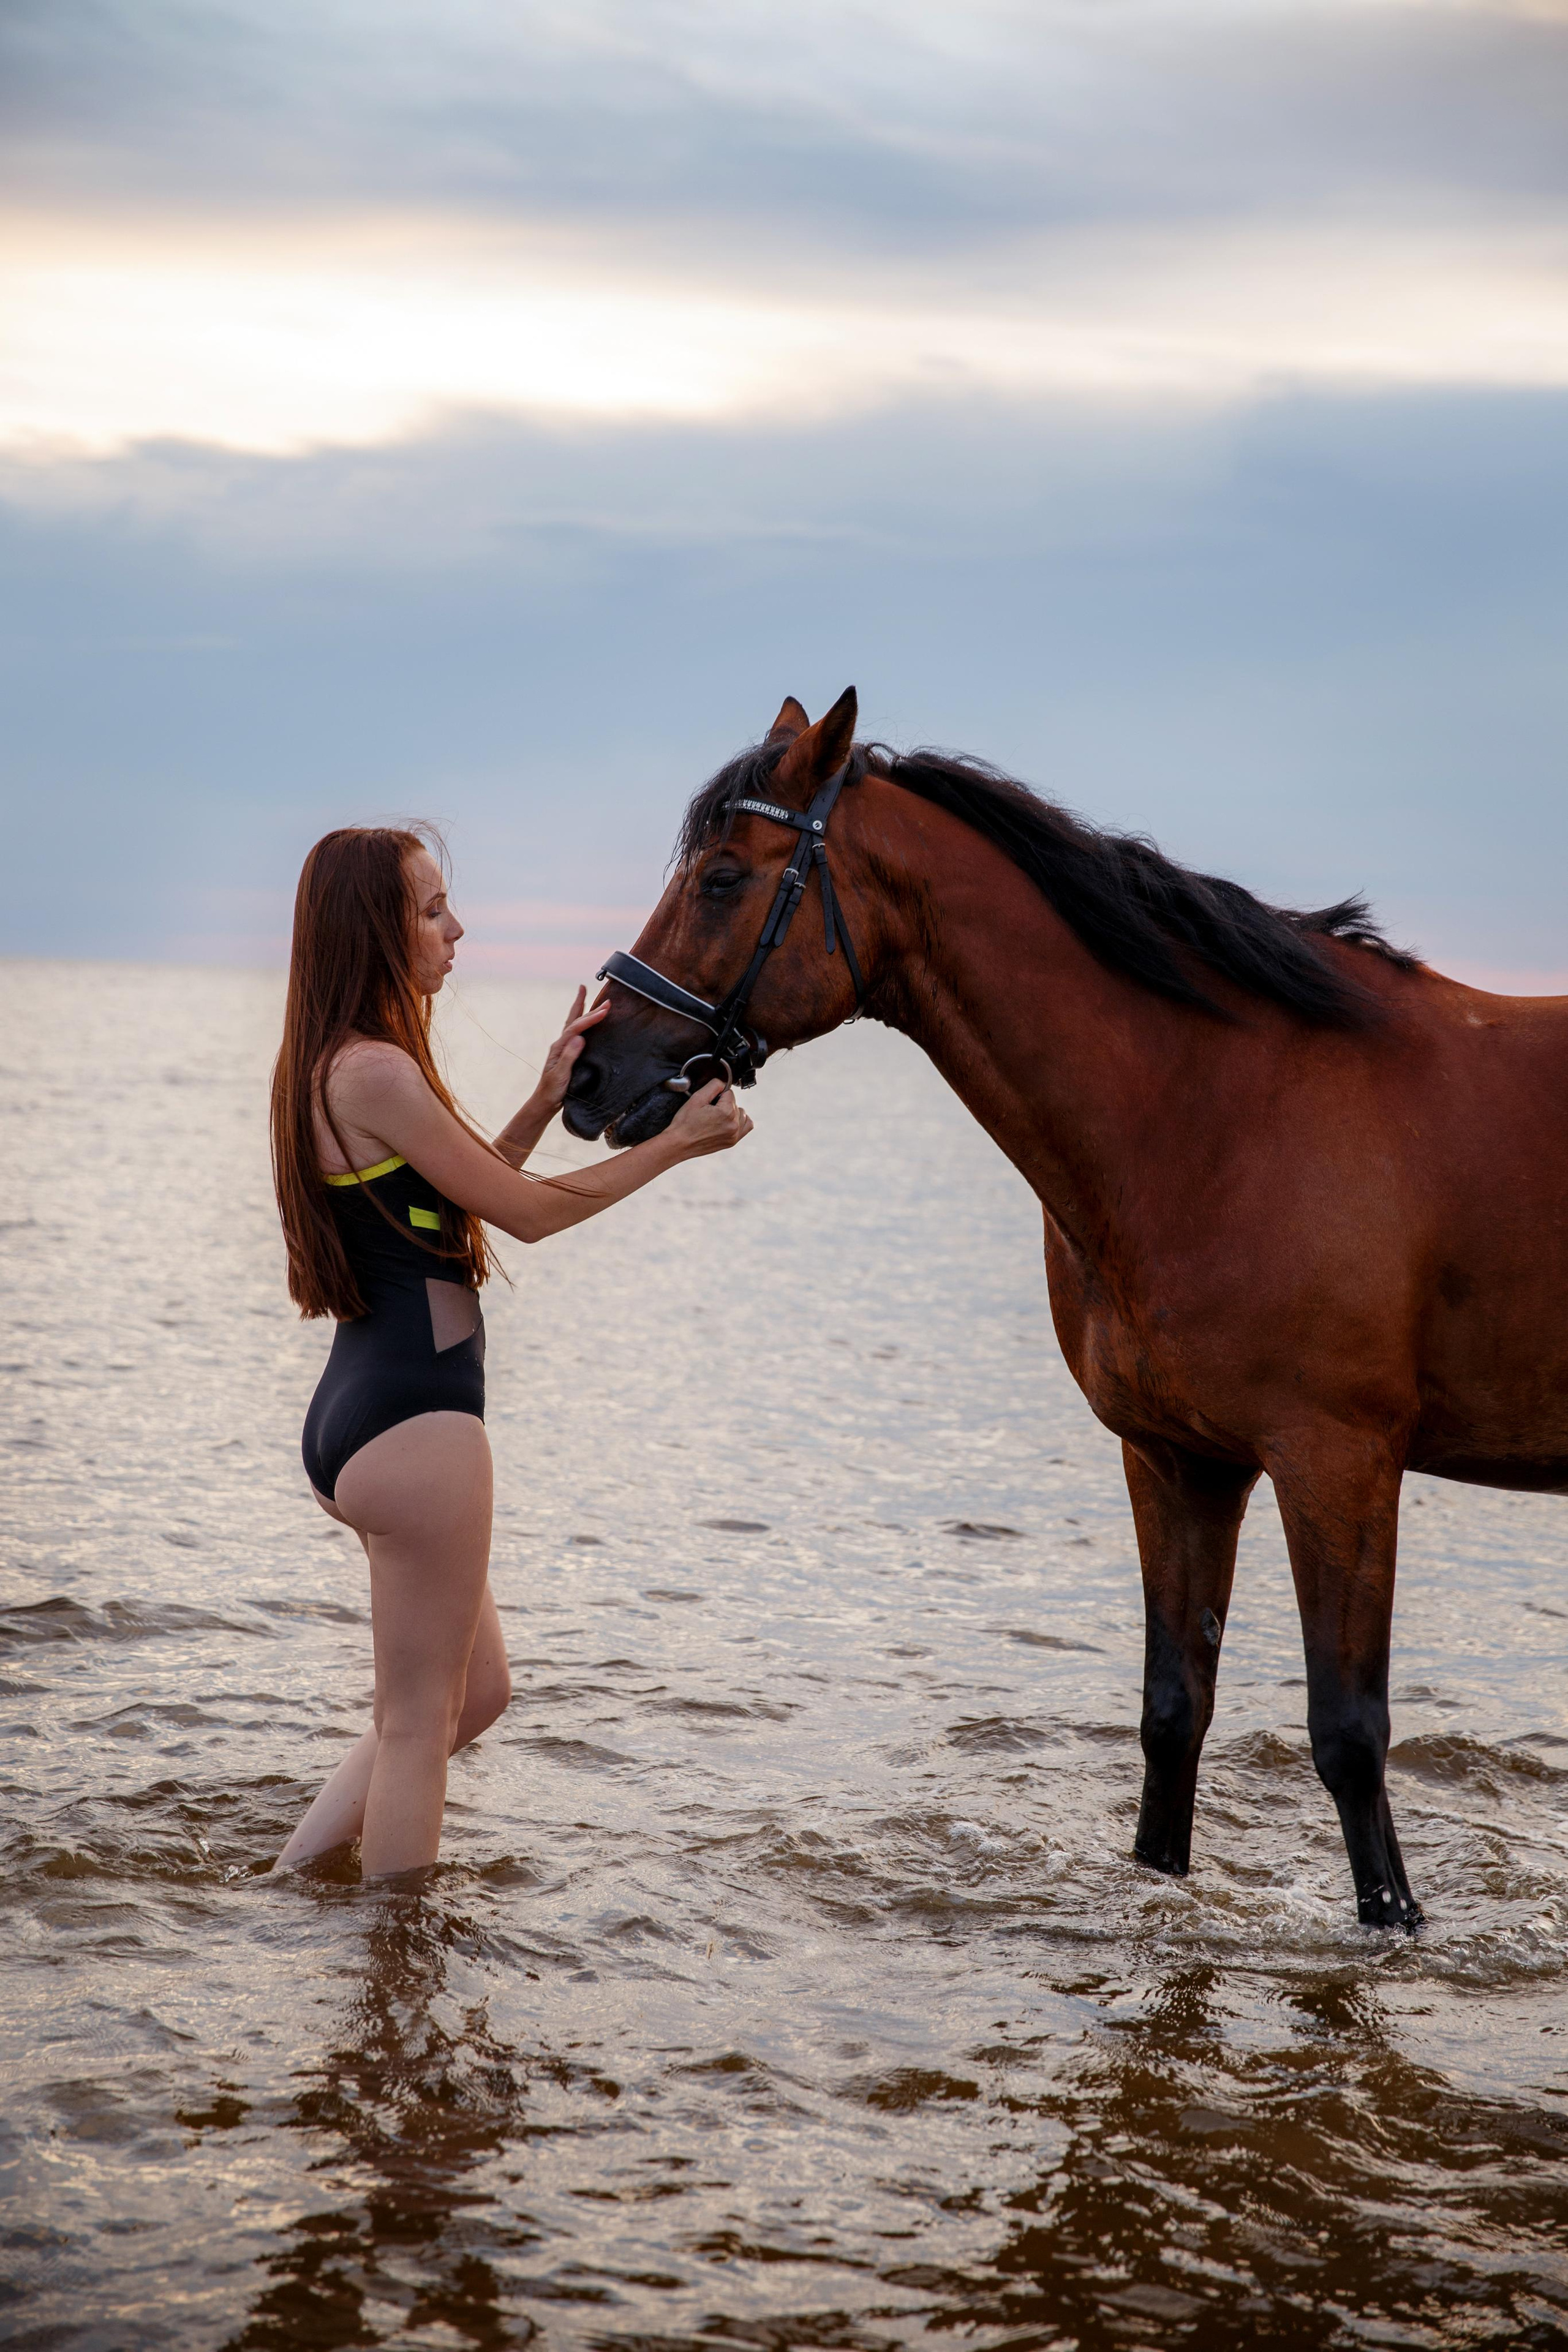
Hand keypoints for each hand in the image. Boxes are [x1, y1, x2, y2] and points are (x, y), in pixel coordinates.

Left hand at [533, 986, 608, 1113]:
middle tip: (598, 995)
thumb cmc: (552, 1091)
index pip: (576, 1028)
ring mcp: (564, 1048)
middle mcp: (561, 1044)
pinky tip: (587, 1021)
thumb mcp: (560, 1075)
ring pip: (574, 1023)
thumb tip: (579, 1038)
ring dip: (581, 1009)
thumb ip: (569, 1057)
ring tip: (585, 995)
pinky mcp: (569, 1054)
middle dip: (586, 1006)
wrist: (546, 1102)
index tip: (604, 1011)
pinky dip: (582, 1022)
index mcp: (559, 1047)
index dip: (590, 1018)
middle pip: (574, 1020)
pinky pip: (577, 1033)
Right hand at [668, 1079, 752, 1157]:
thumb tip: (724, 1082)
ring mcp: (734, 1135)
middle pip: (735, 1103)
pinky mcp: (732, 1141)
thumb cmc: (685, 1123)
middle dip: (723, 1103)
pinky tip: (728, 1121)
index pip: (729, 1093)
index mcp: (727, 1113)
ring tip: (716, 1117)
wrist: (679, 1144)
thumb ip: (714, 1085)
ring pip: (741, 1113)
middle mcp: (734, 1125)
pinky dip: (740, 1121)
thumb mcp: (697, 1098)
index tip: (707, 1104)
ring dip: (732, 1112)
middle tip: (708, 1111)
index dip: (716, 1095)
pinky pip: (746, 1126)